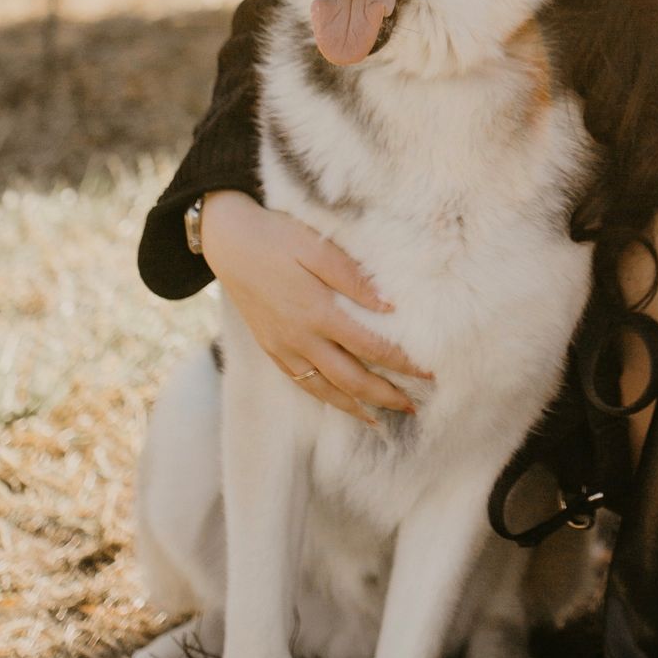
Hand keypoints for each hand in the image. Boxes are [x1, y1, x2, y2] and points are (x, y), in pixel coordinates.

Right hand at [197, 192, 431, 423]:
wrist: (228, 242)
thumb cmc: (277, 237)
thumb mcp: (317, 248)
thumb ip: (353, 279)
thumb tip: (390, 307)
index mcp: (318, 312)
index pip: (371, 347)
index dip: (402, 363)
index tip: (429, 372)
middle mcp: (301, 338)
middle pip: (351, 379)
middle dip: (385, 396)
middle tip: (413, 407)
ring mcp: (283, 348)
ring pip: (325, 390)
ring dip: (356, 407)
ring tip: (381, 419)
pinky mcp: (271, 349)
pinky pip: (302, 383)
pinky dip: (325, 398)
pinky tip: (340, 402)